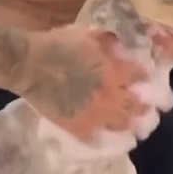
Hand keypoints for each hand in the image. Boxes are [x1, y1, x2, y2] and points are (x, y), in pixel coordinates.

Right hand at [23, 24, 148, 141]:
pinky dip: (101, 136)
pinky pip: (96, 138)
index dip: (143, 76)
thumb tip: (121, 46)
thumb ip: (108, 41)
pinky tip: (102, 134)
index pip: (140, 77)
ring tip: (128, 122)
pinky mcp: (78, 128)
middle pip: (136, 106)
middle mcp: (111, 97)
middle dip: (142, 105)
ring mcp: (95, 115)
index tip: (142, 77)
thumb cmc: (56, 44)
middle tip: (143, 105)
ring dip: (127, 122)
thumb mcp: (87, 34)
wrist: (29, 65)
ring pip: (122, 125)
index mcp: (115, 72)